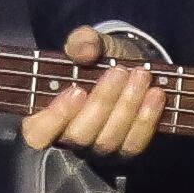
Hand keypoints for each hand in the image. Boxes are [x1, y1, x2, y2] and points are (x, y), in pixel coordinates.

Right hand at [20, 24, 166, 157]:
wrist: (129, 68)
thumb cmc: (99, 58)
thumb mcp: (89, 42)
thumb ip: (82, 41)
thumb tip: (85, 51)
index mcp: (47, 117)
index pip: (37, 134)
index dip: (54, 118)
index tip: (76, 90)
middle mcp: (70, 140)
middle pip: (80, 135)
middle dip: (102, 102)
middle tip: (119, 71)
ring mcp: (98, 150)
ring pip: (109, 140)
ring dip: (128, 106)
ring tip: (141, 75)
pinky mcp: (125, 151)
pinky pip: (134, 143)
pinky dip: (147, 119)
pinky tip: (156, 94)